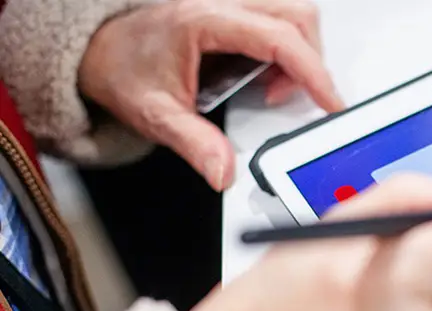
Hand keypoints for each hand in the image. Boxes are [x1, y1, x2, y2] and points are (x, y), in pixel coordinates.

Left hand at [77, 0, 343, 190]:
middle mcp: (222, 3)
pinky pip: (280, 22)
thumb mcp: (156, 115)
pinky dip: (287, 51)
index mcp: (205, 21)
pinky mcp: (235, 14)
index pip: (279, 37)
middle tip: (291, 97)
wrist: (101, 52)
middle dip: (310, 60)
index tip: (329, 101)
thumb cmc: (124, 71)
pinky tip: (263, 77)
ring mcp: (230, 5)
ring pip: (293, 14)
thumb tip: (224, 171)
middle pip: (298, 16)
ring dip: (300, 53)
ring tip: (272, 89)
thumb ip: (195, 144)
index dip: (313, 71)